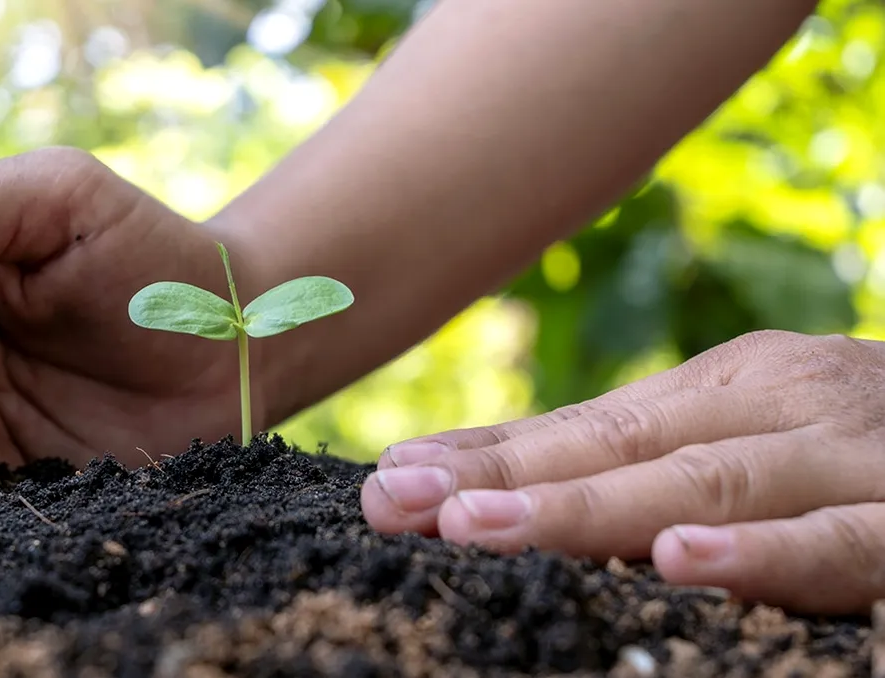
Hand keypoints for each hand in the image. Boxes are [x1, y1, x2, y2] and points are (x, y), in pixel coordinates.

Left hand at [361, 330, 884, 613]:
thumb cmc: (848, 445)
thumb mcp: (741, 434)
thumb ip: (635, 462)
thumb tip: (480, 485)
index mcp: (725, 389)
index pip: (582, 427)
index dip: (484, 454)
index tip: (388, 480)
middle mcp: (779, 408)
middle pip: (623, 451)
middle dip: (507, 481)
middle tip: (403, 503)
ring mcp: (849, 459)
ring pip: (708, 488)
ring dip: (590, 512)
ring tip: (484, 528)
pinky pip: (838, 543)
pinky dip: (760, 556)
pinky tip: (680, 565)